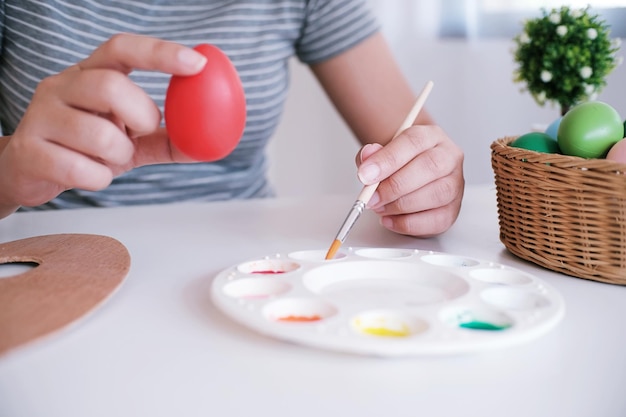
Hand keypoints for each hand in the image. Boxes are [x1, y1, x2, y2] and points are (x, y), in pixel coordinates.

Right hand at [0, 33, 206, 217]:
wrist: (28, 171)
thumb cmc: (82, 147)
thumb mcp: (128, 139)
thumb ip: (164, 138)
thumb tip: (208, 143)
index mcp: (89, 74)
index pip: (122, 48)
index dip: (160, 53)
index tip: (197, 63)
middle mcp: (62, 86)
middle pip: (110, 86)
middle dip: (140, 114)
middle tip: (141, 131)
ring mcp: (41, 115)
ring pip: (98, 133)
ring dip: (119, 155)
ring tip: (111, 159)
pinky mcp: (29, 149)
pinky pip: (79, 169)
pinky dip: (98, 179)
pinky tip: (91, 175)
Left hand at [356, 124, 463, 236]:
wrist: (410, 179)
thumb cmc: (398, 165)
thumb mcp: (380, 154)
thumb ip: (371, 155)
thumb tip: (368, 156)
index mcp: (431, 136)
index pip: (413, 141)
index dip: (387, 159)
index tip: (365, 175)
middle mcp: (449, 157)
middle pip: (429, 167)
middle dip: (394, 186)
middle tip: (371, 197)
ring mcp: (455, 184)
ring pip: (435, 195)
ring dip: (401, 205)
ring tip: (380, 208)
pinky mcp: (452, 210)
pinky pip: (435, 220)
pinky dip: (408, 223)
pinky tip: (390, 220)